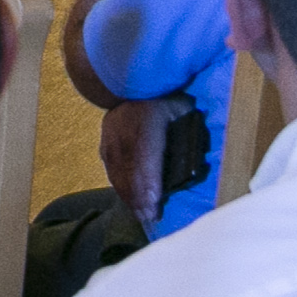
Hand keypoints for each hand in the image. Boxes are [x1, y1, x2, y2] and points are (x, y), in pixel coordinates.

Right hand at [98, 96, 182, 225]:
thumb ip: (187, 133)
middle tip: (150, 217)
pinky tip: (129, 200)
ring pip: (118, 169)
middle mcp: (124, 124)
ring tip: (141, 215)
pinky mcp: (105, 139)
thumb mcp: (183, 110)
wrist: (138, 80)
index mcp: (147, 114)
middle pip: (130, 166)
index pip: (146, 152)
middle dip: (139, 195)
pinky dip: (119, 186)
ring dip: (129, 195)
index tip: (155, 201)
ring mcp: (111, 132)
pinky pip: (110, 167)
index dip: (149, 179)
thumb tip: (192, 165)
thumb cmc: (169, 99)